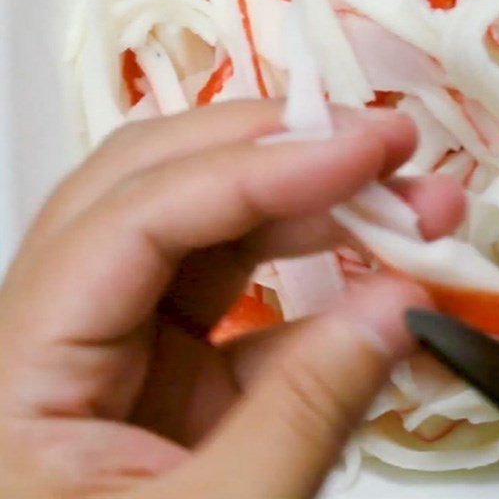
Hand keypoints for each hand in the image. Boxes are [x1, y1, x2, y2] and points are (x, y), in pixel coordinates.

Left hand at [0, 101, 463, 498]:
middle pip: (157, 181)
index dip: (262, 167)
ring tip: (403, 198)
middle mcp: (54, 324)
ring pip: (203, 222)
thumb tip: (403, 305)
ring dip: (308, 198)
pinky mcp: (165, 365)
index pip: (141, 214)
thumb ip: (307, 415)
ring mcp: (112, 339)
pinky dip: (313, 270)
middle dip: (278, 148)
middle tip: (383, 141)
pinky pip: (239, 290)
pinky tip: (377, 272)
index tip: (365, 149)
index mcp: (19, 365)